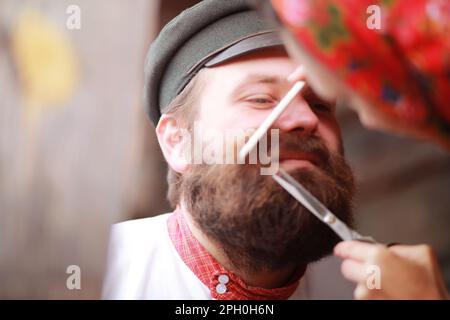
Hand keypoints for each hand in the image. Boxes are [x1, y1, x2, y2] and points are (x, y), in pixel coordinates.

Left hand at [334, 241, 449, 299]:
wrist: (432, 308)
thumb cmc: (429, 287)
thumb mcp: (421, 254)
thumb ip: (398, 247)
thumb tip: (388, 249)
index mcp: (378, 257)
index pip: (347, 248)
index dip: (344, 248)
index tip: (340, 249)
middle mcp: (367, 275)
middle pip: (346, 267)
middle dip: (356, 265)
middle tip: (371, 268)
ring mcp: (365, 294)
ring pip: (355, 283)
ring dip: (366, 283)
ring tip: (388, 285)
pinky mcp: (366, 304)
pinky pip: (364, 296)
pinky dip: (371, 294)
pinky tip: (387, 293)